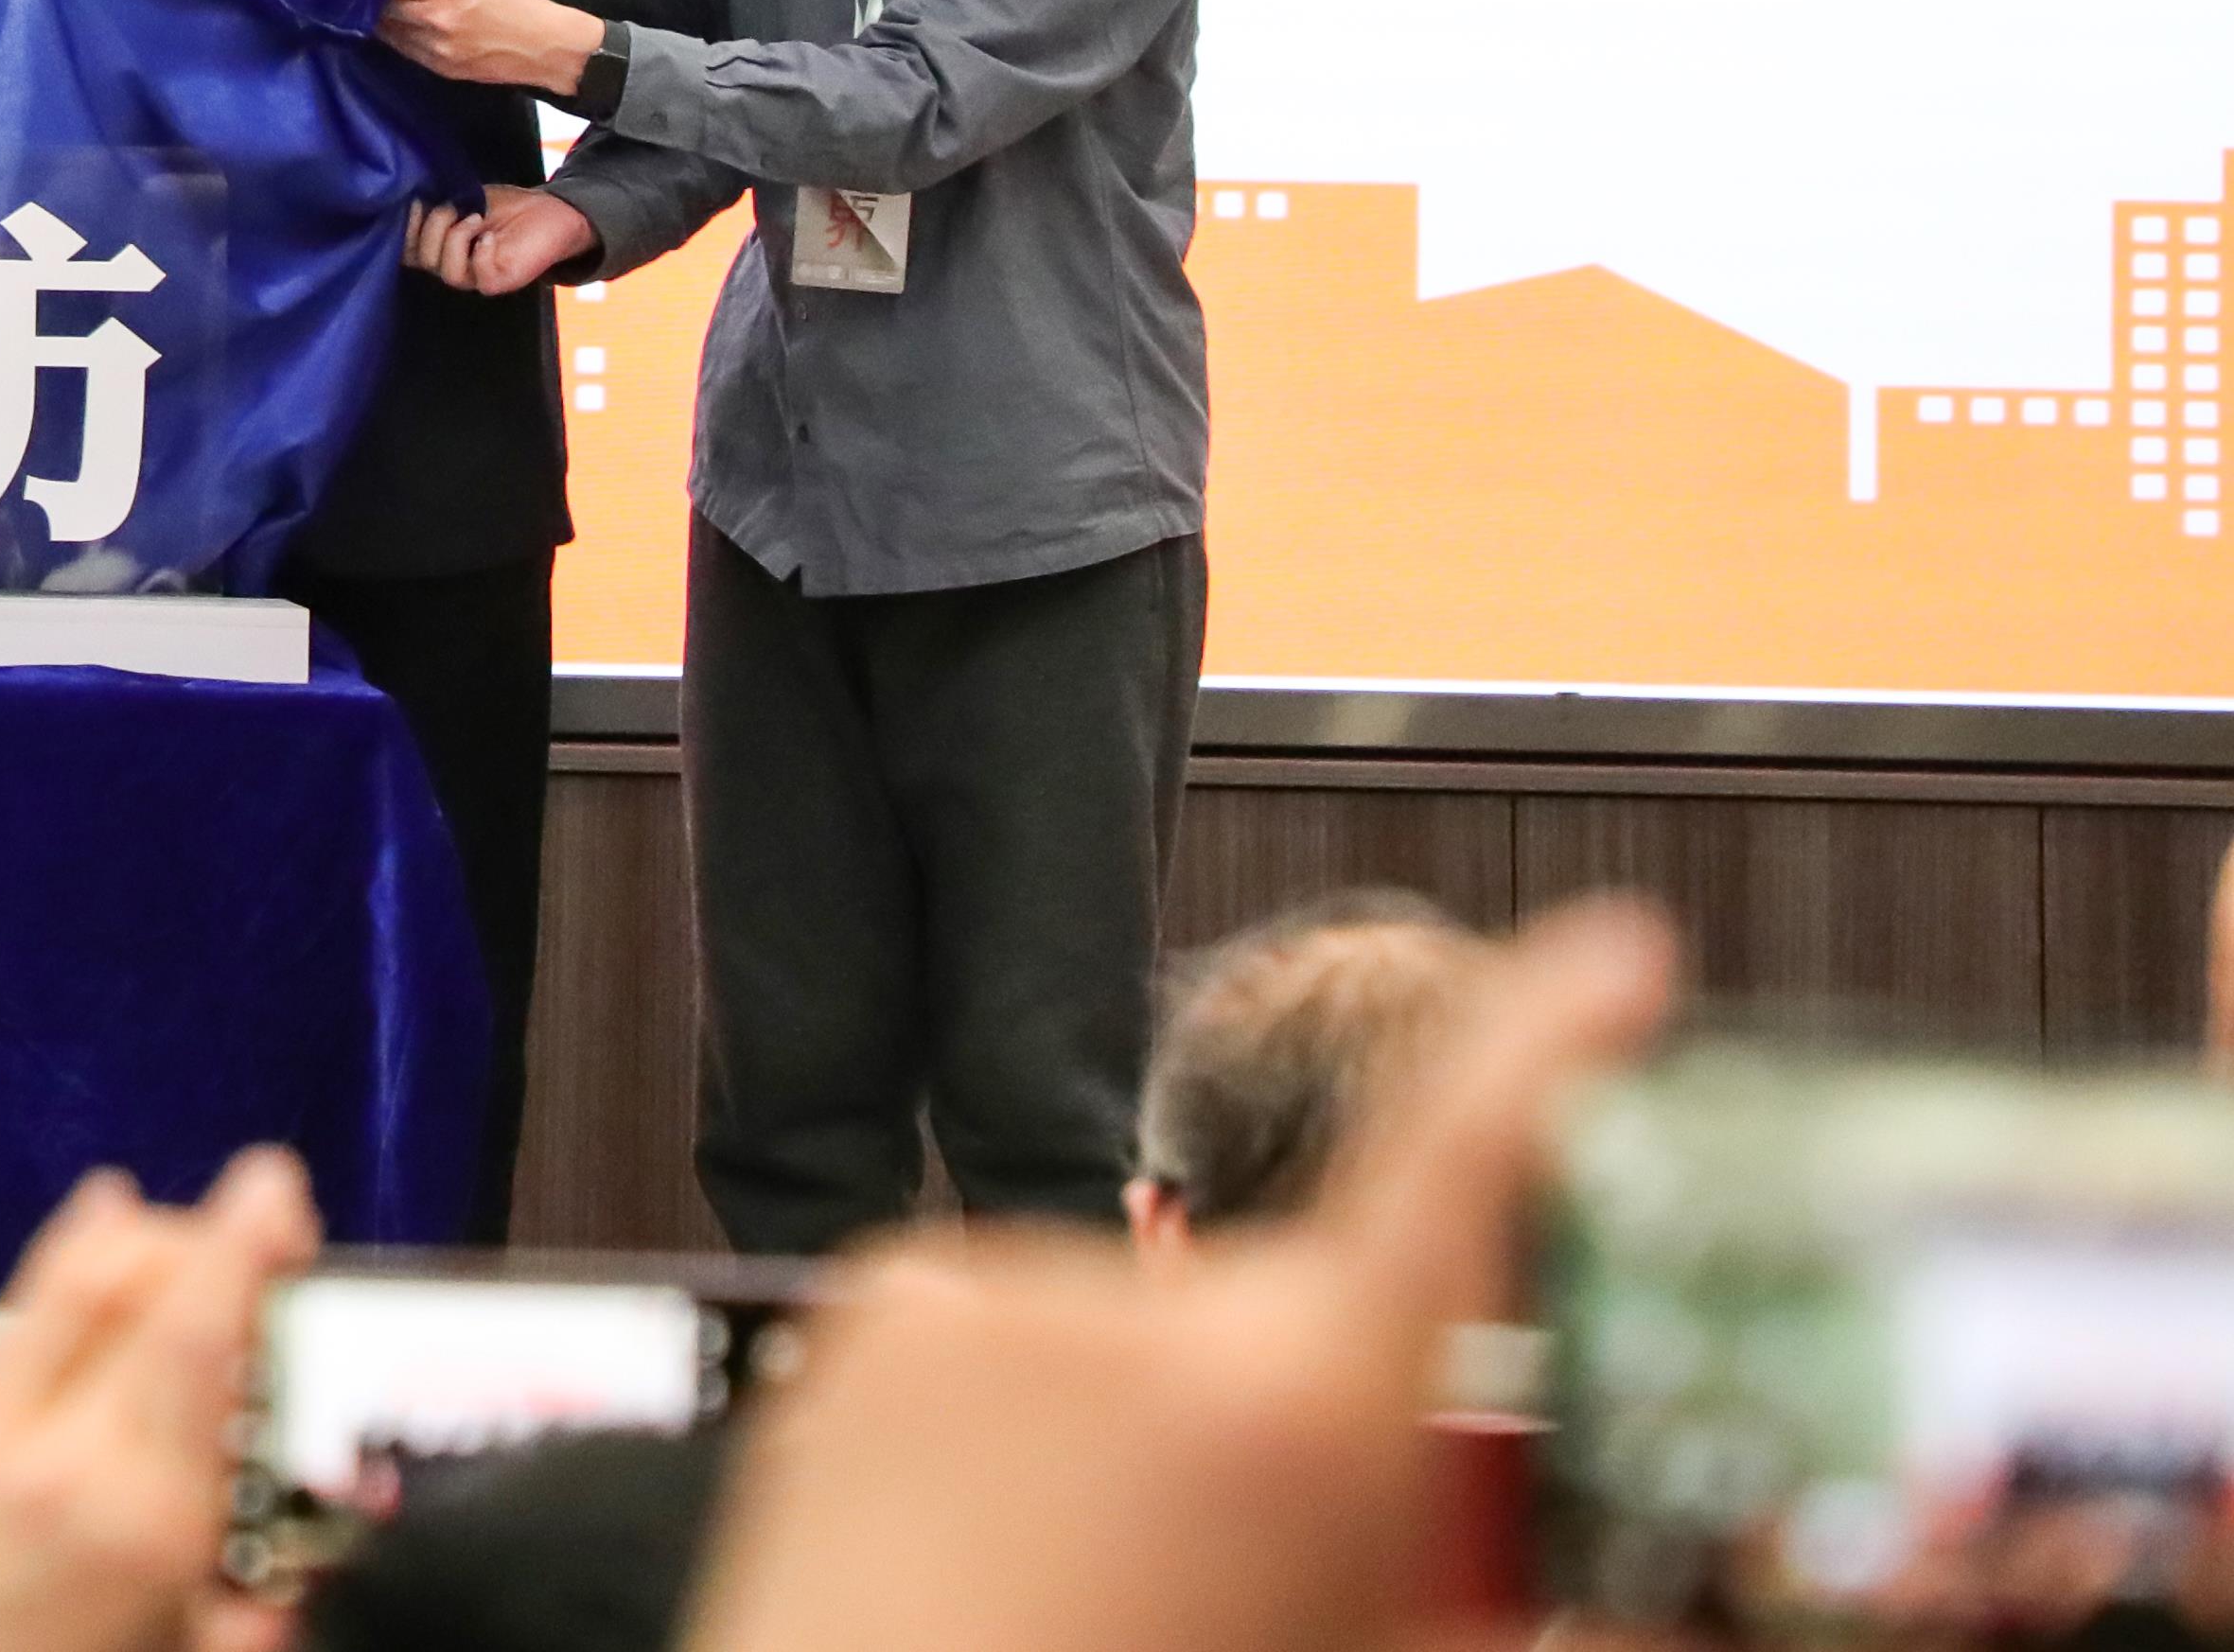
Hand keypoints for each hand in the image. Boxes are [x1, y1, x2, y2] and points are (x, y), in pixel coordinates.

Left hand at [0, 1147, 318, 1651]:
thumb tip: (305, 1578)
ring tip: (177, 1239)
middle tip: (256, 1224)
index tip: (276, 1187)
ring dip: (124, 1251)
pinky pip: (0, 1339)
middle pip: (124, 1279)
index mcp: (131, 1521)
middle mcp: (43, 1458)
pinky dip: (55, 1296)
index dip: (242, 1240)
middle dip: (196, 1233)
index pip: (195, 1328)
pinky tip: (83, 1296)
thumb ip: (249, 1621)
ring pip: (51, 1291)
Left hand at [372, 0, 601, 94]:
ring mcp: (437, 47)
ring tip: (366, 8)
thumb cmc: (518, 4)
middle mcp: (436, 18)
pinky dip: (394, 38)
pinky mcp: (441, 67)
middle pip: (384, 7)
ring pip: (389, 31)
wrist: (547, 47)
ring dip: (376, 20)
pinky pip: (404, 50)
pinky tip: (388, 29)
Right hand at [406, 186, 597, 294]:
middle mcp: (454, 265)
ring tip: (475, 218)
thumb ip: (439, 203)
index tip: (417, 202)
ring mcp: (477, 276)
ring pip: (447, 272)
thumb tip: (409, 198)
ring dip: (456, 239)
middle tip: (454, 206)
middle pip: (422, 260)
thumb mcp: (467, 197)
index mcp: (442, 247)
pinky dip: (481, 253)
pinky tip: (491, 237)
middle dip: (432, 227)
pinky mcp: (501, 280)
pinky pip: (480, 277)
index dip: (405, 229)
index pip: (407, 251)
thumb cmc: (510, 206)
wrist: (552, 210)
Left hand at [681, 899, 1674, 1651]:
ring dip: (1153, 1431)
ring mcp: (999, 1295)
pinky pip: (1014, 1335)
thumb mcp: (1380, 1643)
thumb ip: (1488, 1566)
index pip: (1465, 1166)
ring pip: (1149, 1336)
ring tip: (1099, 1589)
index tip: (1615, 952)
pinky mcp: (885, 1311)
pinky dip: (1025, 1419)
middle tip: (1263, 1573)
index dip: (1548, 1045)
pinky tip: (1000, 1539)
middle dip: (1310, 1408)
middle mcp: (1151, 1314)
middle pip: (1299, 1311)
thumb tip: (1651, 1583)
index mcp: (1307, 1406)